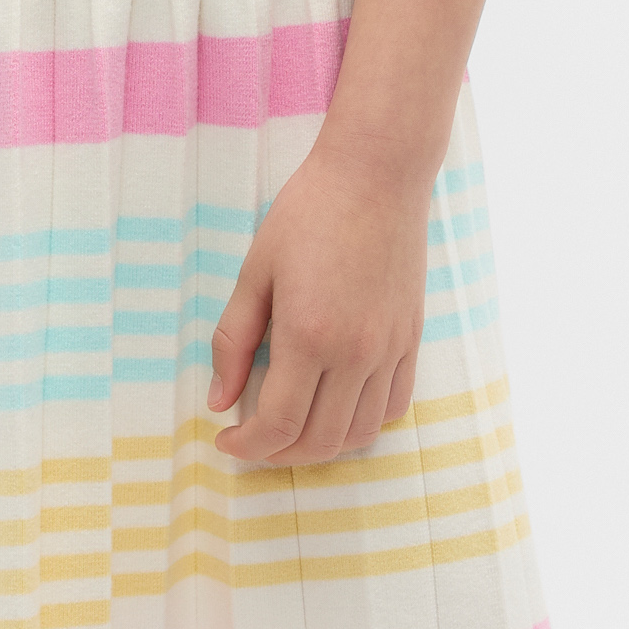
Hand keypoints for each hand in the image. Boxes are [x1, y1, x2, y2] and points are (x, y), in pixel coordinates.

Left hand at [208, 139, 431, 466]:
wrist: (375, 175)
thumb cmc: (307, 213)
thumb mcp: (255, 270)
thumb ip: (234, 340)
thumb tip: (218, 400)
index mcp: (309, 336)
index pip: (277, 425)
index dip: (247, 446)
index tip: (226, 439)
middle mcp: (355, 353)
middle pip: (318, 442)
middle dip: (277, 453)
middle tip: (251, 439)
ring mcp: (389, 349)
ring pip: (359, 434)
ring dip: (320, 446)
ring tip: (290, 429)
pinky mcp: (410, 339)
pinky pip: (393, 405)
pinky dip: (362, 423)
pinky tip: (336, 406)